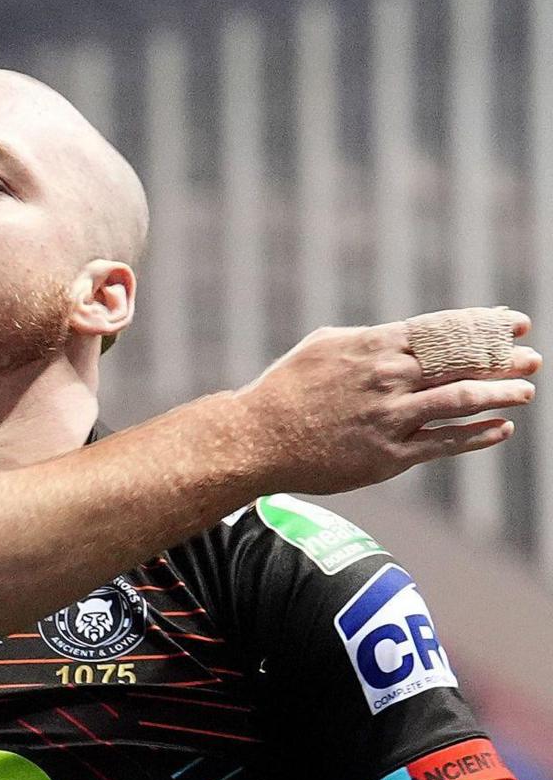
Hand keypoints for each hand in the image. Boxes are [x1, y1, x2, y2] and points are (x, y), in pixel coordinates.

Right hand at [232, 308, 539, 494]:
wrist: (254, 439)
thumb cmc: (284, 390)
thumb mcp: (322, 347)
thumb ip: (367, 340)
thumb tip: (398, 335)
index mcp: (375, 348)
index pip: (446, 330)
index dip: (488, 325)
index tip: (516, 323)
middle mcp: (388, 379)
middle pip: (463, 363)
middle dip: (504, 358)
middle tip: (531, 358)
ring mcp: (390, 418)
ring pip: (461, 401)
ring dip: (501, 394)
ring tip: (525, 391)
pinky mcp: (388, 456)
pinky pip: (444, 443)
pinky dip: (477, 436)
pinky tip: (500, 429)